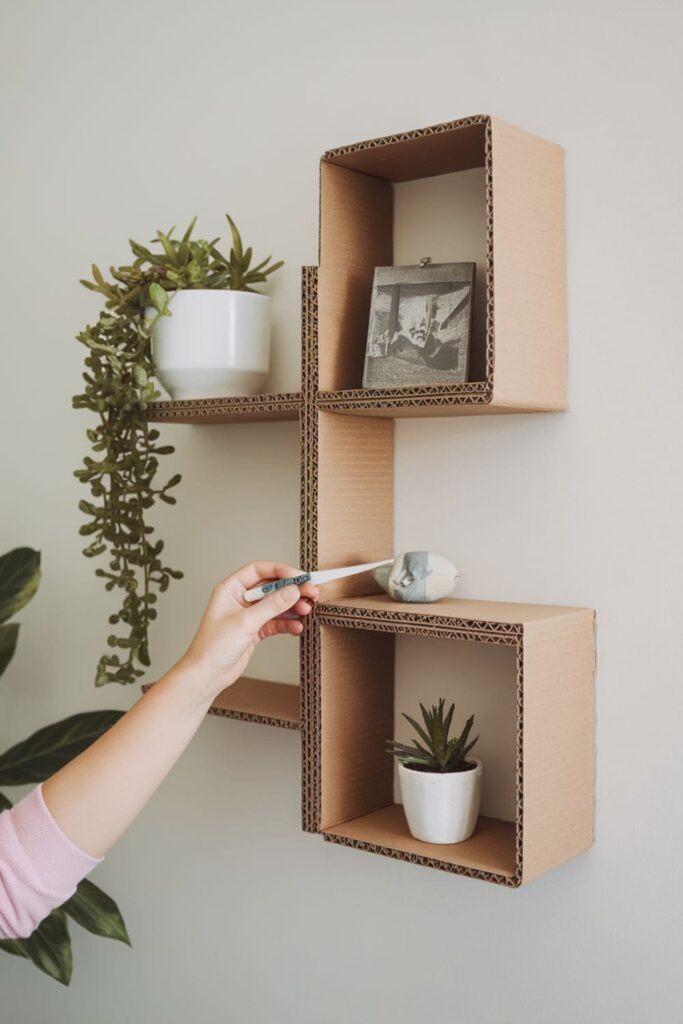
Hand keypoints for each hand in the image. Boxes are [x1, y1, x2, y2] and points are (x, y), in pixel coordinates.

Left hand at [176, 561, 317, 701]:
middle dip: (292, 590)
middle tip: (311, 592)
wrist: (207, 676)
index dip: (281, 571)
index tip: (300, 577)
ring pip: (276, 604)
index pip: (259, 571)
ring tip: (307, 609)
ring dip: (293, 606)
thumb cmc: (213, 648)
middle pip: (271, 587)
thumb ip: (271, 605)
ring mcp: (248, 615)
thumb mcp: (245, 623)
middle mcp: (240, 599)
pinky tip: (296, 627)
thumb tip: (293, 590)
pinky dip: (287, 623)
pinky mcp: (254, 630)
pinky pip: (276, 621)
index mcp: (231, 589)